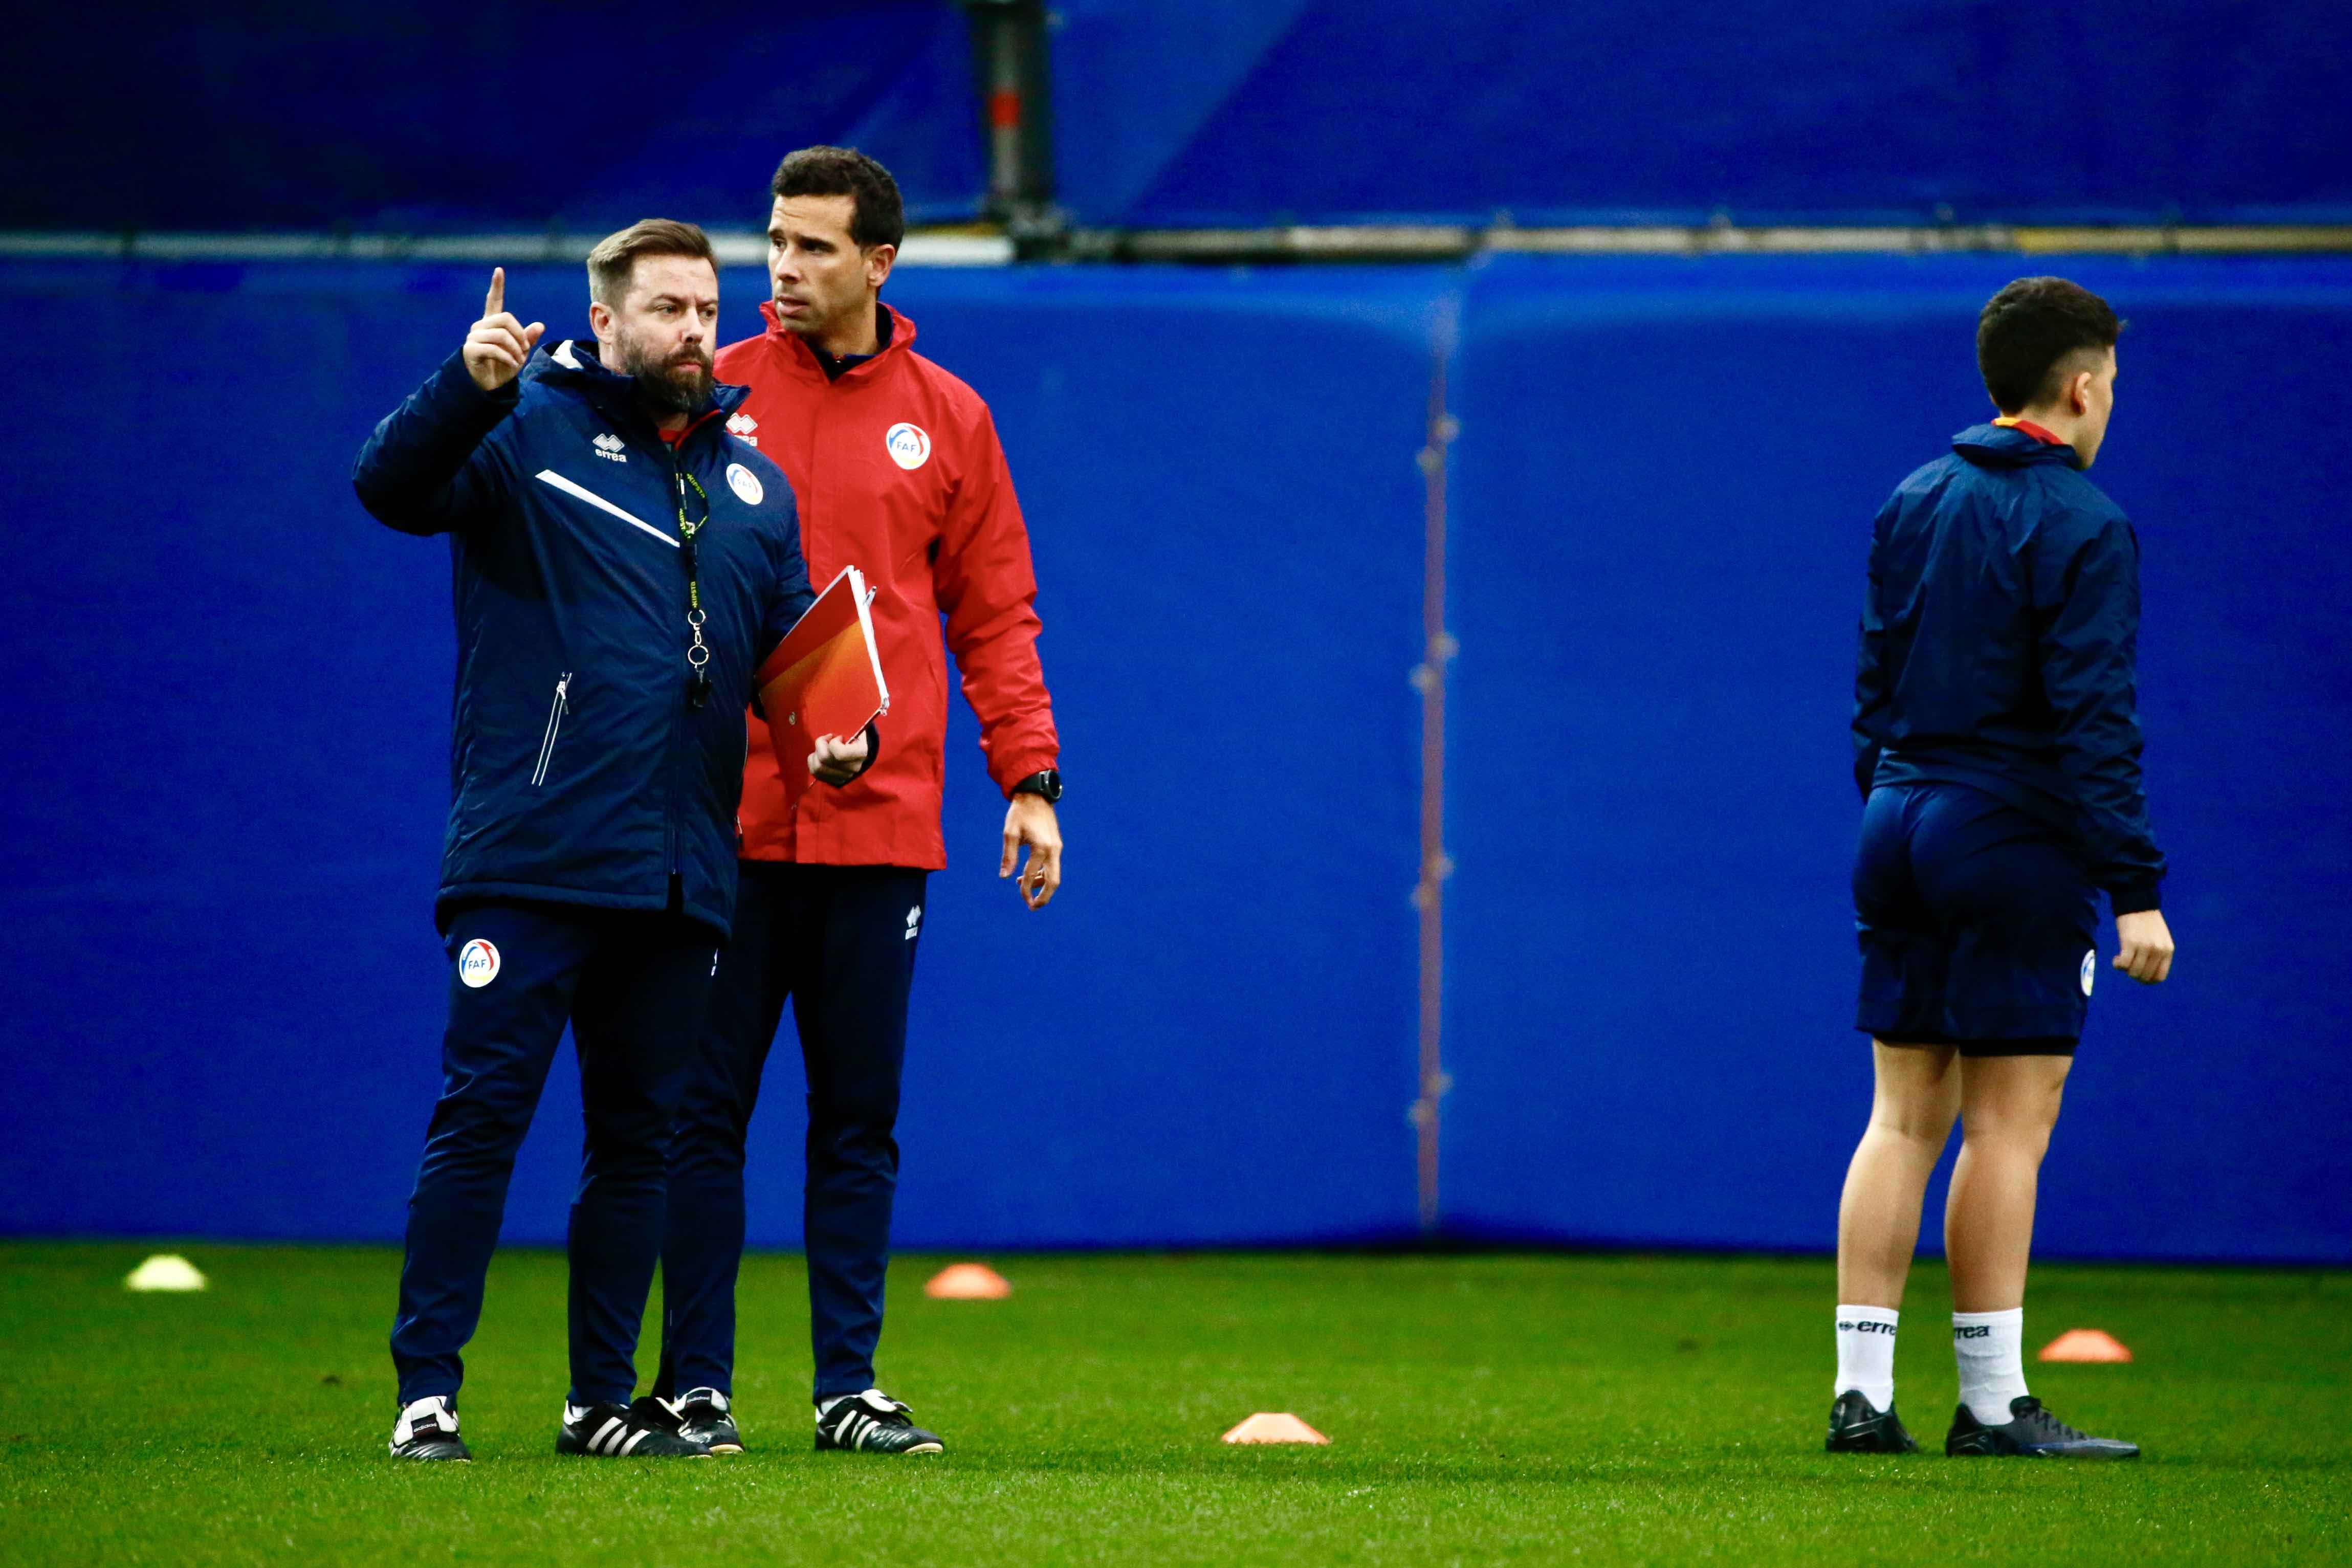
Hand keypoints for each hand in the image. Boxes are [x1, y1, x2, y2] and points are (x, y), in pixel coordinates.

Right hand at [462, 267, 544, 391]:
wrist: (489, 386)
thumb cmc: (503, 367)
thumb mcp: (520, 353)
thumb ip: (528, 339)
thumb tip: (540, 325)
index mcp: (492, 324)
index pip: (493, 301)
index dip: (497, 286)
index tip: (499, 270)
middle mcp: (481, 326)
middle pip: (506, 318)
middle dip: (520, 335)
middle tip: (524, 351)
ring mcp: (474, 337)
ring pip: (501, 334)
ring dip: (515, 349)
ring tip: (518, 361)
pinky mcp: (470, 349)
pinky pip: (494, 349)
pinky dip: (507, 358)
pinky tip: (512, 365)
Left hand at [807, 730, 869, 786]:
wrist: (863, 748)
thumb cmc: (857, 734)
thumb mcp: (856, 727)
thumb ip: (849, 725)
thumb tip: (838, 722)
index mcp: (862, 753)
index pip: (840, 754)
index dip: (833, 743)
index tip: (838, 737)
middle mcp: (854, 768)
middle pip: (824, 759)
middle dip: (820, 745)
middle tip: (827, 739)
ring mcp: (844, 776)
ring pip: (817, 767)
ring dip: (815, 754)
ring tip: (822, 747)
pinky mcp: (835, 781)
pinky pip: (815, 772)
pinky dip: (813, 761)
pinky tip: (819, 755)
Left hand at [1000, 793, 1061, 909]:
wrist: (1035, 795)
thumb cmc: (1020, 813)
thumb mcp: (1010, 833)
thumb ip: (1008, 856)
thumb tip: (1004, 877)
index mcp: (1041, 847)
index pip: (1032, 875)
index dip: (1025, 890)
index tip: (1019, 897)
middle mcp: (1053, 849)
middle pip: (1053, 881)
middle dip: (1044, 897)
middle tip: (1032, 907)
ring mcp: (1057, 848)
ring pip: (1054, 875)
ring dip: (1041, 886)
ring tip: (1024, 889)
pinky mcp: (1056, 845)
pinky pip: (1052, 866)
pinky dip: (1043, 874)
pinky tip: (1028, 875)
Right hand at [2113, 909, 2174, 983]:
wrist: (2136, 903)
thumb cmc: (2146, 921)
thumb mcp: (2159, 939)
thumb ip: (2157, 954)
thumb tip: (2145, 973)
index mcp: (2167, 950)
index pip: (2159, 977)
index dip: (2147, 980)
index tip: (2138, 975)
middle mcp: (2158, 950)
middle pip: (2145, 976)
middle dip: (2134, 975)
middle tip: (2127, 966)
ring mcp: (2145, 947)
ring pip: (2134, 972)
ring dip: (2125, 970)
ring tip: (2121, 960)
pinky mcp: (2130, 943)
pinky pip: (2123, 964)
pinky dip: (2118, 965)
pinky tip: (2115, 959)